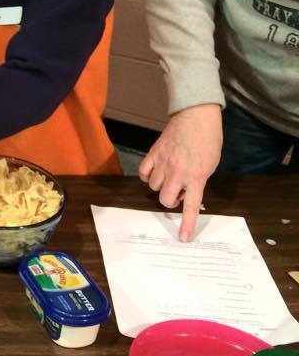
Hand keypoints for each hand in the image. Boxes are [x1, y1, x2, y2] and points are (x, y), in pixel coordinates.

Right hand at [138, 103, 222, 241]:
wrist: (196, 117)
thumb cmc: (208, 140)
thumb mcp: (210, 165)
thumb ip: (198, 180)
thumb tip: (187, 192)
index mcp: (196, 176)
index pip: (191, 206)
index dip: (186, 224)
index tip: (182, 237)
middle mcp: (178, 172)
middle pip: (165, 199)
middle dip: (171, 201)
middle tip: (178, 193)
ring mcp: (163, 163)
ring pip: (154, 187)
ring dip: (161, 187)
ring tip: (170, 177)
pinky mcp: (153, 153)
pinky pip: (144, 173)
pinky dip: (148, 176)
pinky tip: (156, 172)